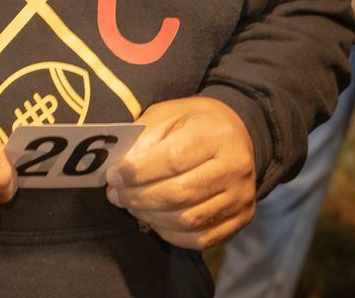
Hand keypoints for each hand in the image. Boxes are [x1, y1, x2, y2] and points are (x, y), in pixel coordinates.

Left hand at [106, 96, 257, 248]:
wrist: (237, 135)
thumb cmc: (196, 123)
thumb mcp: (168, 115)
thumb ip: (144, 139)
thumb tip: (119, 172)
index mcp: (217, 134)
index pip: (174, 159)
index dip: (139, 172)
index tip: (113, 176)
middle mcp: (236, 167)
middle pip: (180, 193)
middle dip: (139, 197)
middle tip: (116, 194)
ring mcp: (241, 197)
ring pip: (187, 220)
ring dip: (150, 216)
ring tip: (131, 204)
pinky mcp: (241, 219)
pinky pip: (200, 239)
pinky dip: (169, 232)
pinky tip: (153, 218)